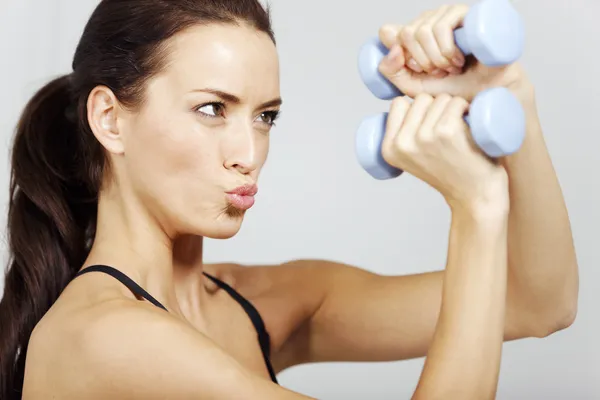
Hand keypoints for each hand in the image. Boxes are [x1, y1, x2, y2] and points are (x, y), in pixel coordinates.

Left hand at [377, 4, 529, 101]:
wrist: (485, 94)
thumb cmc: (453, 90)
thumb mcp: (413, 86)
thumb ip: (392, 69)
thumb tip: (388, 38)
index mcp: (412, 35)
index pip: (389, 33)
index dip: (402, 57)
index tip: (419, 71)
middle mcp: (427, 20)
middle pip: (406, 33)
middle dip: (422, 61)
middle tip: (440, 72)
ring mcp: (446, 14)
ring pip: (422, 31)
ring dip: (437, 58)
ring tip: (452, 68)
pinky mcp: (465, 13)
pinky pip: (440, 27)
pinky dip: (446, 50)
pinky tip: (459, 60)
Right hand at [381, 93, 508, 210]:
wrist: (474, 196)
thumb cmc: (449, 173)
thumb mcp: (413, 158)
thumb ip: (404, 136)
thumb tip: (404, 100)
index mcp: (389, 148)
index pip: (398, 104)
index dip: (417, 109)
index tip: (429, 124)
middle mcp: (402, 143)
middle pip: (420, 99)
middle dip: (437, 107)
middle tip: (448, 130)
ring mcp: (424, 137)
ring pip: (440, 98)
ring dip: (454, 108)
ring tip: (460, 131)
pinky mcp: (447, 132)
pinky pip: (456, 102)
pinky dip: (466, 108)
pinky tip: (469, 123)